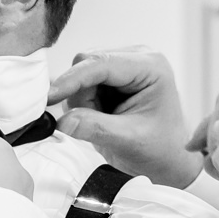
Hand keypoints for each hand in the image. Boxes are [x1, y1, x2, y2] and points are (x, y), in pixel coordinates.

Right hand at [48, 46, 200, 187]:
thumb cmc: (160, 149)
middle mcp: (137, 58)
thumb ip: (95, 128)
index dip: (72, 79)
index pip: (101, 63)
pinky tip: (101, 117)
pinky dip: (84, 104)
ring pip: (81, 75)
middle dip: (79, 95)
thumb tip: (62, 121)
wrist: (168, 159)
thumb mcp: (129, 140)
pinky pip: (83, 85)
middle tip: (90, 124)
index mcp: (150, 67)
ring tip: (104, 123)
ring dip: (82, 102)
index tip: (50, 96)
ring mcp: (124, 66)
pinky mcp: (113, 77)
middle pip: (86, 64)